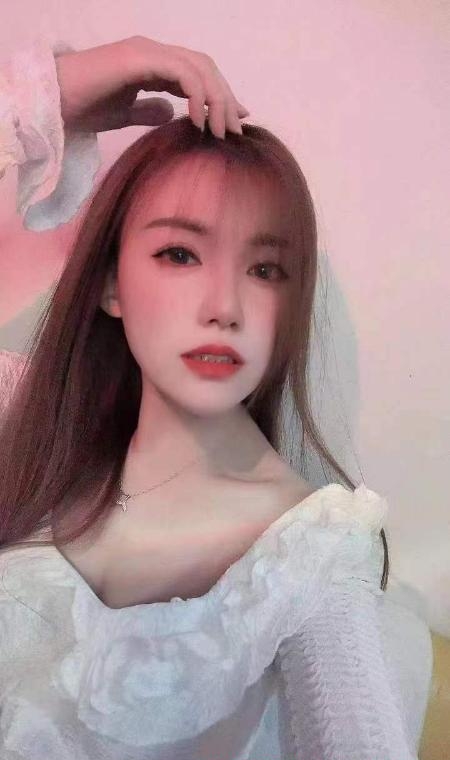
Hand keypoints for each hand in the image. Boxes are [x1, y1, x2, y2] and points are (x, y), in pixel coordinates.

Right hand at [53, 36, 248, 138]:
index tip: (236, 122)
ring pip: (199, 67)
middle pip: (205, 68)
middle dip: (225, 99)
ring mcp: (148, 52)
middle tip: (235, 131)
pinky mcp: (140, 59)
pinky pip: (182, 72)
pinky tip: (199, 120)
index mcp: (153, 64)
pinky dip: (196, 95)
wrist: (55, 102)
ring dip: (216, 99)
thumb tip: (172, 114)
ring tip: (220, 131)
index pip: (198, 75)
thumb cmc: (84, 107)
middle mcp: (154, 53)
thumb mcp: (124, 114)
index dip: (220, 96)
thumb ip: (149, 111)